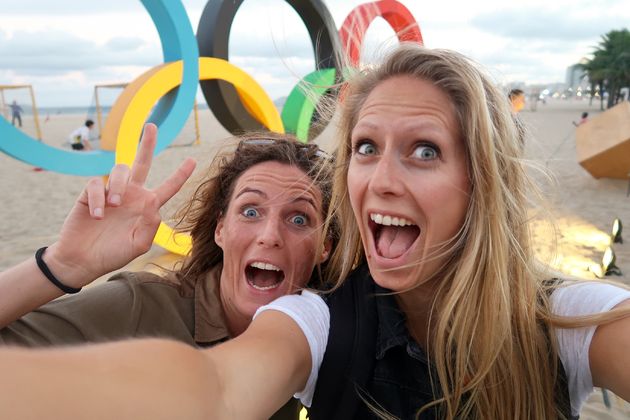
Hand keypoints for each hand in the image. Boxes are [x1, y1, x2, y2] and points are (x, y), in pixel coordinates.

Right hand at [45, 124, 195, 286]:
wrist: (82, 260)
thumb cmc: (113, 254)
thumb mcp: (138, 244)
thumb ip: (150, 226)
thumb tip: (154, 204)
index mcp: (147, 206)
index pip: (168, 188)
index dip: (180, 175)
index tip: (193, 160)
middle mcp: (132, 194)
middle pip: (141, 162)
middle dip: (147, 144)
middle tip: (152, 126)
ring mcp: (111, 192)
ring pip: (120, 170)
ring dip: (118, 186)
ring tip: (114, 206)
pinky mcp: (90, 192)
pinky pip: (97, 184)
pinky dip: (98, 198)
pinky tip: (96, 216)